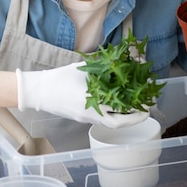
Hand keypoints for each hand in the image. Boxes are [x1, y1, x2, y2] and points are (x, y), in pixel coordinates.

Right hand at [16, 62, 147, 127]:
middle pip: (118, 122)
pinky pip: (102, 120)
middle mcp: (90, 112)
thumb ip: (102, 67)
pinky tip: (118, 107)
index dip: (136, 108)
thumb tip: (120, 62)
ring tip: (134, 109)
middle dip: (134, 118)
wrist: (39, 91)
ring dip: (124, 118)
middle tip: (145, 110)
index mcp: (92, 99)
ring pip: (110, 123)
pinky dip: (113, 116)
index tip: (146, 103)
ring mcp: (85, 118)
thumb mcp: (83, 69)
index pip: (120, 109)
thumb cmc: (60, 77)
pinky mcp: (81, 118)